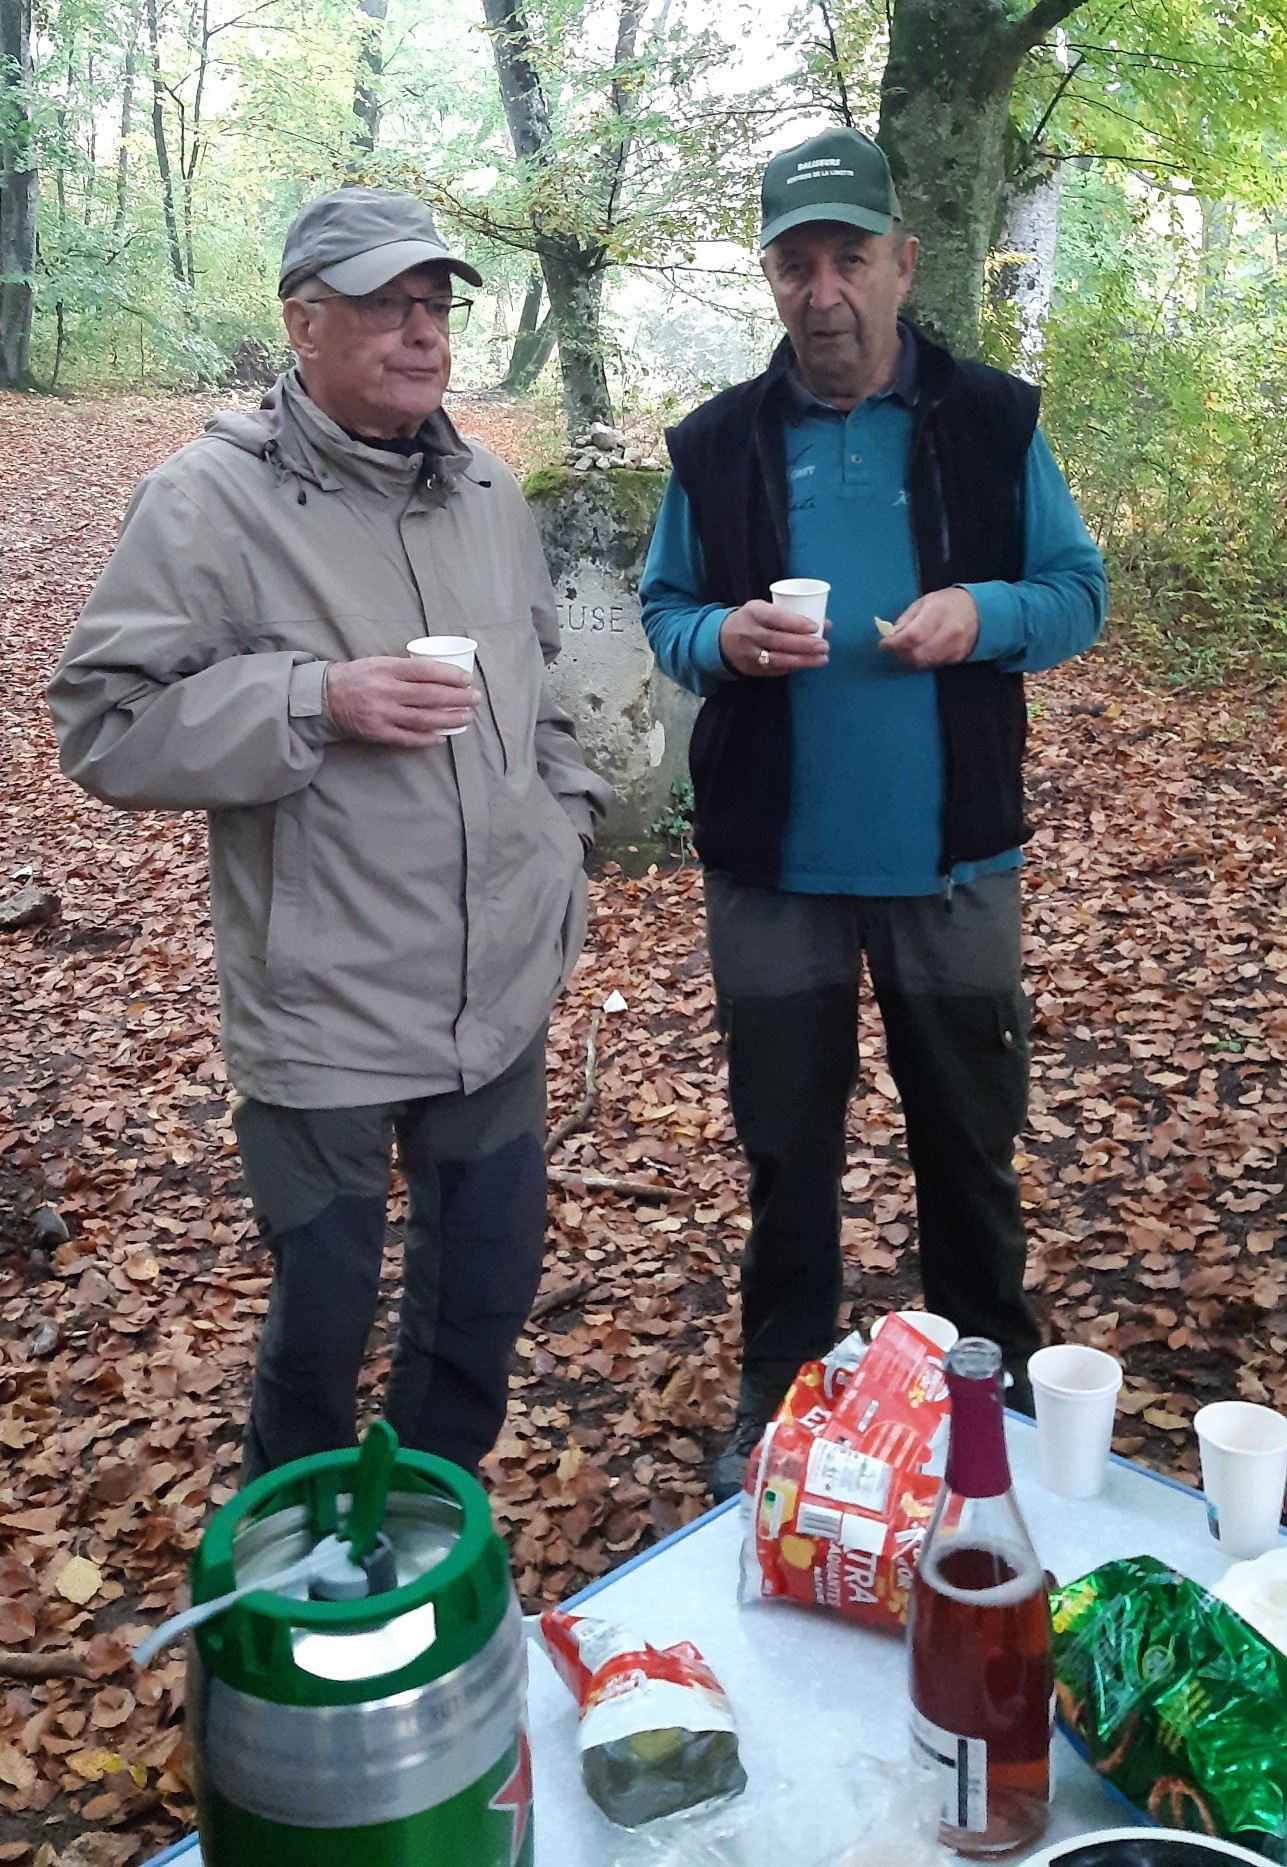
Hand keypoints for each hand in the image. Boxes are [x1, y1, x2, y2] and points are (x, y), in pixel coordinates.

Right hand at [325, 656, 478, 746]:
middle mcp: (386, 692)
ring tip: (466, 718)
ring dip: (449, 719)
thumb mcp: (380, 663)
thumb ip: (405, 668)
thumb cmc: (359, 677)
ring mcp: (382, 714)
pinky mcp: (378, 732)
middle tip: (474, 698)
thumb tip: (440, 673)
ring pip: (423, 718)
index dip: (449, 675)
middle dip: (457, 698)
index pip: (425, 671)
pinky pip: (408, 738)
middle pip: (429, 696)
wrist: (326, 697)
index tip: (467, 679)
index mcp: (387, 669)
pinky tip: (442, 736)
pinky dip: (427, 738)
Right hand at [718, 600, 829, 678]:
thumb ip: (792, 616)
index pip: (775, 618)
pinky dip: (793, 667)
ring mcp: (749, 653)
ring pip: (777, 659)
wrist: (721, 639)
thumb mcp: (765, 610)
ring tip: (822, 659)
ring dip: (802, 660)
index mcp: (753, 612)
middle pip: (777, 640)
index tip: (815, 627)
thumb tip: (826, 623)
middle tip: (824, 645)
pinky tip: (807, 664)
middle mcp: (749, 633)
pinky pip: (775, 670)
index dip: (795, 623)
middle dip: (804, 644)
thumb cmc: (753, 620)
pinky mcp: (752, 669)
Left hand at [880, 587, 978, 668]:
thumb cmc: (947, 603)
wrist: (979, 610)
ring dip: (911, 658)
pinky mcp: (958, 656)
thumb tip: (891, 635)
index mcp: (938, 611)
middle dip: (901, 653)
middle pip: (917, 653)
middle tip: (896, 647)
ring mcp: (955, 646)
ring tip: (909, 648)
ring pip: (925, 662)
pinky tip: (924, 649)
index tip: (884, 644)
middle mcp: (949, 630)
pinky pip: (934, 664)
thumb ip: (907, 619)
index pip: (912, 635)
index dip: (895, 643)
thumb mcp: (924, 602)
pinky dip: (924, 660)